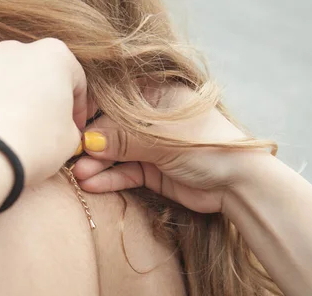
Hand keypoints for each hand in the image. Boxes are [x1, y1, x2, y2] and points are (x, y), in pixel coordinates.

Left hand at [0, 38, 88, 184]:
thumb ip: (71, 125)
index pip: (77, 80)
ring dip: (22, 102)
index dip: (80, 108)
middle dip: (49, 99)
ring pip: (14, 82)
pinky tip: (1, 134)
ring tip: (23, 134)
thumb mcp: (70, 139)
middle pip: (43, 74)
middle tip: (52, 129)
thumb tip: (62, 127)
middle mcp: (18, 49)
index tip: (78, 128)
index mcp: (54, 54)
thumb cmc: (32, 144)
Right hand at [72, 87, 270, 212]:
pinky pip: (125, 172)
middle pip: (112, 128)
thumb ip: (122, 138)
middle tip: (72, 156)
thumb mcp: (161, 137)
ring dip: (97, 164)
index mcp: (157, 95)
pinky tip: (91, 183)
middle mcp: (151, 119)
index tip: (74, 126)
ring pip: (116, 152)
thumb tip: (88, 142)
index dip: (94, 113)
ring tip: (78, 175)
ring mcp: (150, 145)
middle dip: (92, 144)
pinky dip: (109, 178)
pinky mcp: (151, 170)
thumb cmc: (207, 144)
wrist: (238, 183)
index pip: (116, 100)